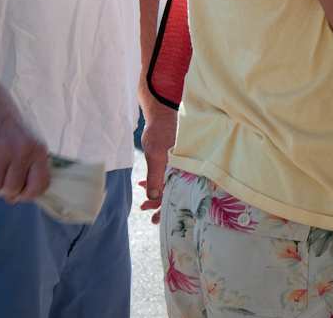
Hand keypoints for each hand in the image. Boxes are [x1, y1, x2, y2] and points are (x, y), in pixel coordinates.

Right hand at [0, 79, 49, 203]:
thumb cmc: (9, 127)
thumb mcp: (28, 143)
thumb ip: (27, 169)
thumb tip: (14, 200)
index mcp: (39, 149)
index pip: (40, 186)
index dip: (27, 195)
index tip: (19, 191)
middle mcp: (22, 150)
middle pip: (11, 190)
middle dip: (3, 187)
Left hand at [138, 102, 177, 223]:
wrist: (162, 113)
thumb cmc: (160, 131)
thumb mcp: (155, 154)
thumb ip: (155, 176)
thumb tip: (153, 197)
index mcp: (187, 168)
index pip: (180, 194)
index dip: (168, 208)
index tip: (156, 219)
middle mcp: (188, 168)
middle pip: (179, 192)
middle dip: (163, 205)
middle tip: (149, 216)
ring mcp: (183, 164)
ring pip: (174, 186)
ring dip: (159, 195)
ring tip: (144, 203)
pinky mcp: (178, 161)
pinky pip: (170, 177)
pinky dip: (158, 183)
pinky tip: (145, 185)